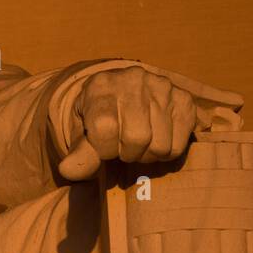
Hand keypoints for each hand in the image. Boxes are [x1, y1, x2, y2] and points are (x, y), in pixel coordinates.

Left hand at [56, 66, 201, 180]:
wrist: (119, 95)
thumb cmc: (98, 117)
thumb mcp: (82, 132)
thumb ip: (79, 154)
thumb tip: (68, 172)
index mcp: (100, 86)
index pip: (104, 128)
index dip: (103, 148)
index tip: (103, 146)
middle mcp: (134, 80)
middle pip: (137, 138)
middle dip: (127, 153)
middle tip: (122, 147)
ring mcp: (162, 87)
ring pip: (160, 146)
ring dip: (147, 155)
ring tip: (139, 143)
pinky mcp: (184, 100)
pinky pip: (178, 146)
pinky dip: (165, 153)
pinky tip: (155, 139)